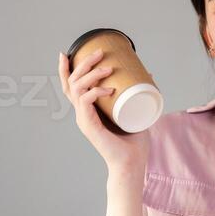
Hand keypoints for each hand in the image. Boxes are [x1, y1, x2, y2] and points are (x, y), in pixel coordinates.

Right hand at [58, 48, 149, 174]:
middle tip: (99, 51)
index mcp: (88, 110)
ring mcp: (84, 119)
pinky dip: (95, 92)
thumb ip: (139, 95)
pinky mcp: (89, 126)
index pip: (71, 87)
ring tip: (108, 68)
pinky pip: (85, 102)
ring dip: (90, 74)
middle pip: (72, 82)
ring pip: (76, 88)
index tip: (66, 53)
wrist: (131, 163)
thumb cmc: (133, 141)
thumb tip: (148, 74)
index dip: (66, 70)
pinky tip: (109, 89)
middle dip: (82, 63)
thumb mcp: (135, 111)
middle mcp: (82, 113)